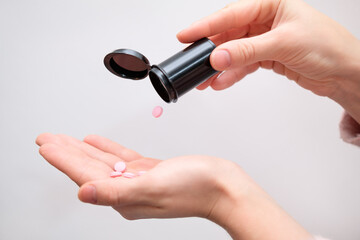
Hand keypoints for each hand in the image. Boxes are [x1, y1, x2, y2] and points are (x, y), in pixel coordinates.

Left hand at [36, 133, 233, 219]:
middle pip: (90, 168)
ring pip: (103, 162)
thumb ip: (115, 191)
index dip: (64, 159)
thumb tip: (83, 194)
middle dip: (67, 152)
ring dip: (83, 149)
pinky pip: (122, 157)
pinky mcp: (150, 171)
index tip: (46, 145)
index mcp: (124, 197)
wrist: (222, 186)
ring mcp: (139, 180)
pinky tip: (96, 142)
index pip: (85, 176)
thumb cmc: (194, 188)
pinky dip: (107, 148)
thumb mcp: (152, 187)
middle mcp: (128, 191)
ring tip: (66, 139)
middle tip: (48, 139)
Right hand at [177, 0, 359, 122]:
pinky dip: (232, 74)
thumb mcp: (284, 44)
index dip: (206, 25)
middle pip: (229, 33)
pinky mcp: (268, 56)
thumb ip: (248, 51)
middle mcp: (266, 20)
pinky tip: (222, 82)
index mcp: (271, 4)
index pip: (231, 14)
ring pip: (234, 51)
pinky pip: (243, 64)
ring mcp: (266, 39)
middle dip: (211, 50)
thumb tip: (219, 56)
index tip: (186, 35)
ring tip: (205, 79)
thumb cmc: (329, 47)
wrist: (346, 73)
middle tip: (194, 61)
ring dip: (220, 66)